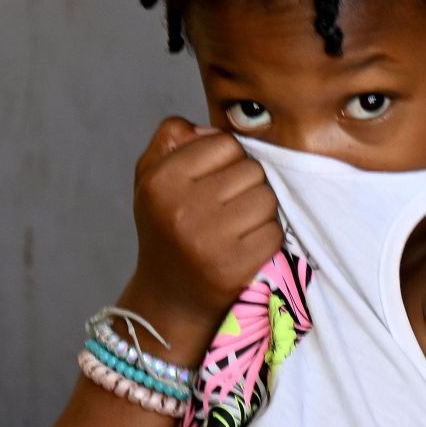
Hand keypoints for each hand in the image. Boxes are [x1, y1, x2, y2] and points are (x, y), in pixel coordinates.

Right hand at [126, 117, 283, 353]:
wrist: (168, 299)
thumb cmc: (166, 230)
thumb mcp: (150, 178)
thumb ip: (171, 137)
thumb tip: (210, 127)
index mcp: (161, 180)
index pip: (225, 143)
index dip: (228, 161)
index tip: (215, 182)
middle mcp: (182, 209)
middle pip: (251, 170)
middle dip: (246, 186)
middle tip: (228, 209)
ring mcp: (210, 240)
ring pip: (267, 199)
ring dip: (260, 212)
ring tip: (237, 227)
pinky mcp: (236, 267)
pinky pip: (274, 232)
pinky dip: (267, 238)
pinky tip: (245, 247)